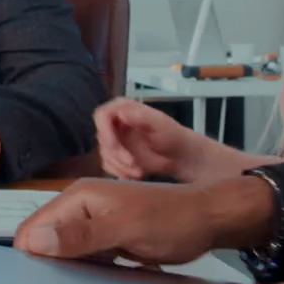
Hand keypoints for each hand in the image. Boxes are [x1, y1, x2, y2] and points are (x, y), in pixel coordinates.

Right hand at [13, 176, 272, 264]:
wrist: (211, 220)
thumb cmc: (173, 221)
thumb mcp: (127, 229)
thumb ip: (82, 236)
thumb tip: (32, 242)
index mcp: (78, 198)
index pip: (32, 228)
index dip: (27, 257)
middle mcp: (80, 208)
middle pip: (44, 240)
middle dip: (42, 266)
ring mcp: (94, 224)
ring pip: (63, 251)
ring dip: (62, 271)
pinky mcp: (108, 240)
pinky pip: (84, 258)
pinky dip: (82, 272)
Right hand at [96, 99, 260, 181]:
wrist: (182, 157)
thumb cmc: (175, 137)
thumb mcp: (161, 124)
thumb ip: (141, 116)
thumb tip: (121, 113)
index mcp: (123, 108)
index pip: (101, 116)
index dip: (105, 132)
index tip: (115, 147)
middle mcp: (115, 123)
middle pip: (101, 138)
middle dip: (116, 155)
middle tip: (133, 165)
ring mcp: (115, 140)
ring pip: (104, 155)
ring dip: (120, 167)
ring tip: (140, 172)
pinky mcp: (117, 156)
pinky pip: (109, 167)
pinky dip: (121, 173)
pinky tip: (136, 175)